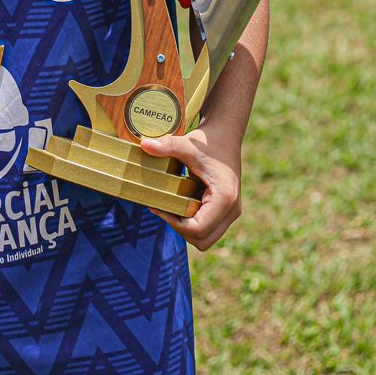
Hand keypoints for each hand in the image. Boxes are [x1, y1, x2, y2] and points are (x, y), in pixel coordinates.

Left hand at [140, 124, 242, 250]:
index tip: (158, 207)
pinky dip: (193, 223)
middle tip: (163, 209)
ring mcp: (231, 211)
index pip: (198, 229)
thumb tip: (143, 144)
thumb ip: (166, 145)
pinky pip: (209, 228)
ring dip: (186, 228)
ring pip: (207, 237)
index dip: (175, 224)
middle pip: (203, 240)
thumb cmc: (206, 141)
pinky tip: (179, 204)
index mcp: (224, 198)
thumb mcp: (186, 144)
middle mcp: (232, 209)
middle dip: (180, 229)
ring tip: (170, 207)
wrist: (225, 134)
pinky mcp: (227, 210)